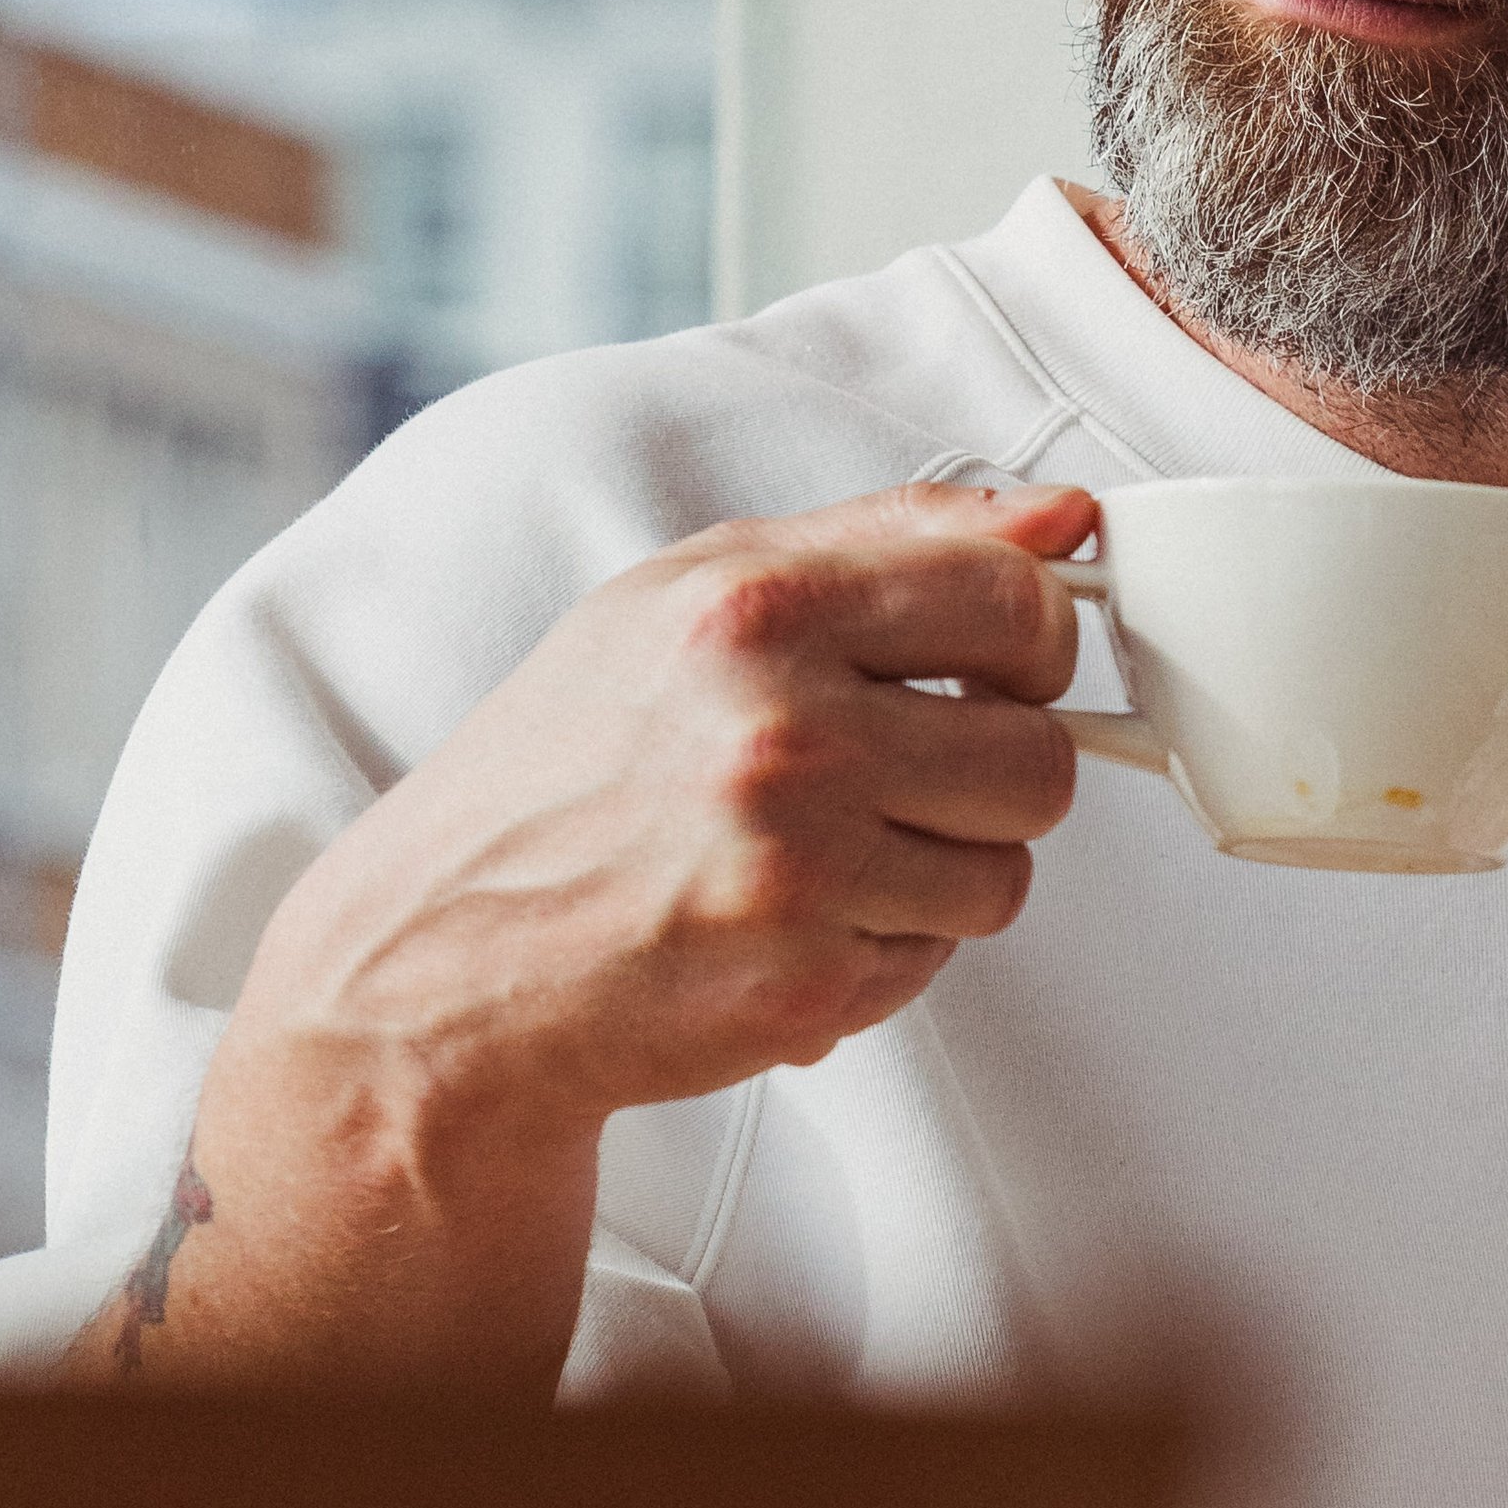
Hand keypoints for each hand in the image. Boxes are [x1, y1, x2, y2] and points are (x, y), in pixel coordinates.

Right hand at [233, 481, 1097, 1127]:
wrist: (447, 955)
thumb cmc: (574, 760)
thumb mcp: (692, 592)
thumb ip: (889, 535)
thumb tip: (1061, 518)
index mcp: (753, 612)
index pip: (1016, 600)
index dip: (1034, 639)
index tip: (996, 663)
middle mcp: (778, 738)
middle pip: (1041, 757)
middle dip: (993, 770)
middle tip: (902, 771)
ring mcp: (796, 876)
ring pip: (1007, 872)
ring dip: (941, 869)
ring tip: (829, 850)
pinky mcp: (807, 989)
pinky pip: (939, 957)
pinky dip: (884, 944)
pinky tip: (790, 920)